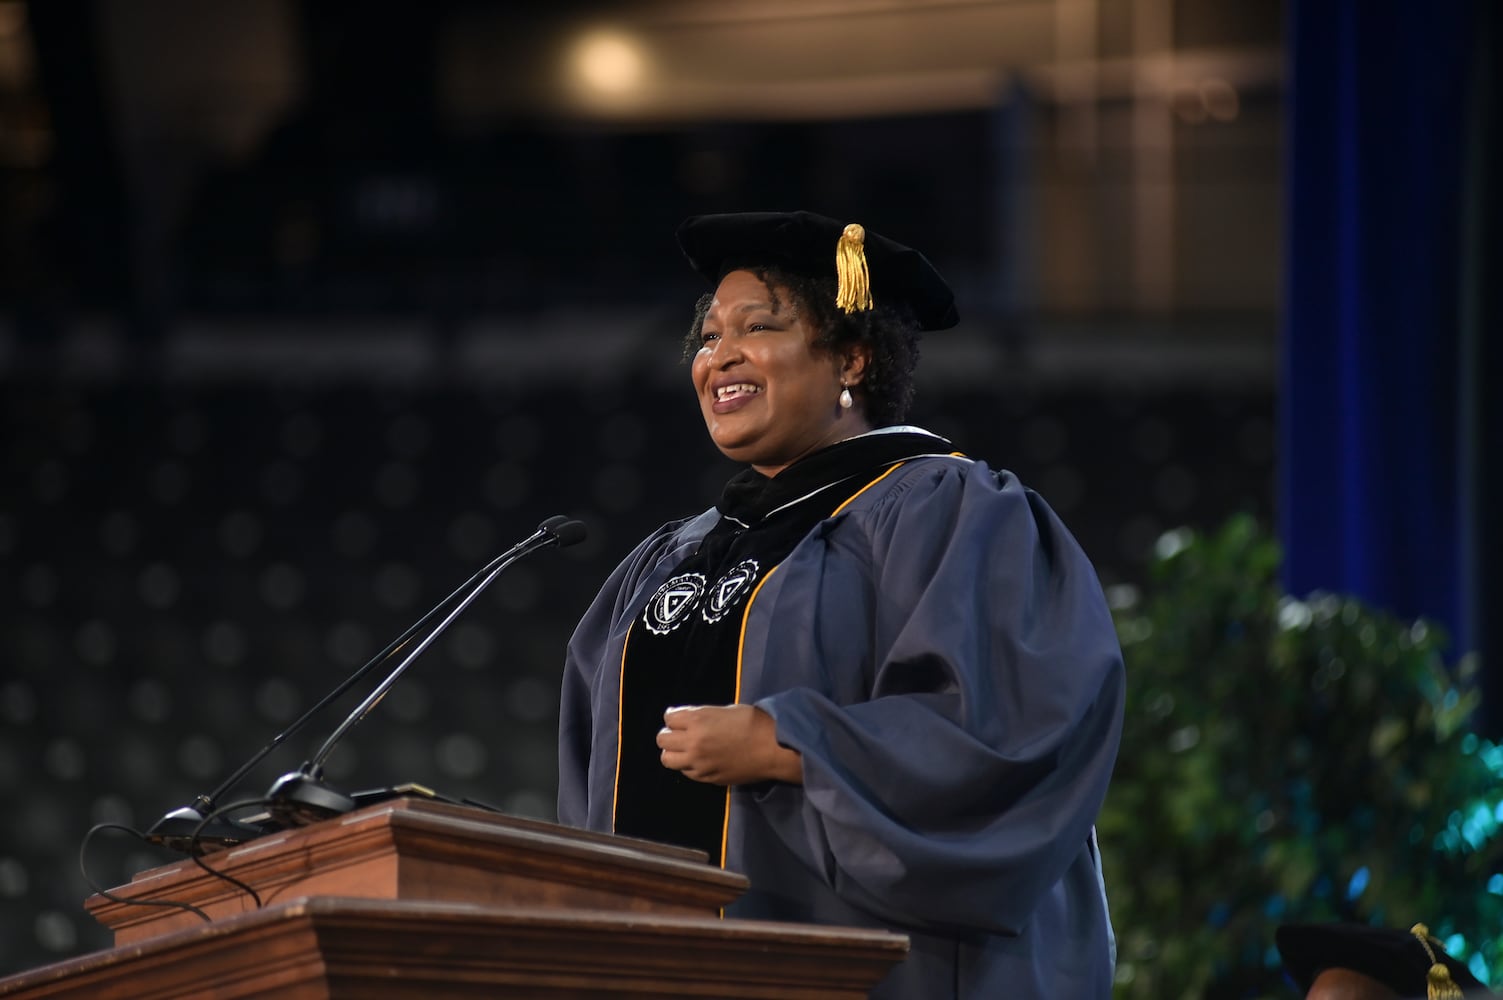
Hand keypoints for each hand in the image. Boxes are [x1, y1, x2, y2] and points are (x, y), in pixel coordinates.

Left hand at [656, 704, 802, 786]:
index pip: (669, 718)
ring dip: (673, 752)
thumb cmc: (753, 722)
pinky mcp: (707, 777)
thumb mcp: (724, 711)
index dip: (674, 718)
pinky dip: (689, 766)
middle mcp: (693, 742)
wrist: (772, 747)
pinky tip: (700, 760)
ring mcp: (698, 762)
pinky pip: (686, 772)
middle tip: (680, 734)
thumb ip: (702, 716)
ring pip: (667, 760)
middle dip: (669, 734)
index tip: (679, 719)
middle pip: (662, 739)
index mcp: (698, 720)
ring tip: (685, 750)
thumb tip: (689, 720)